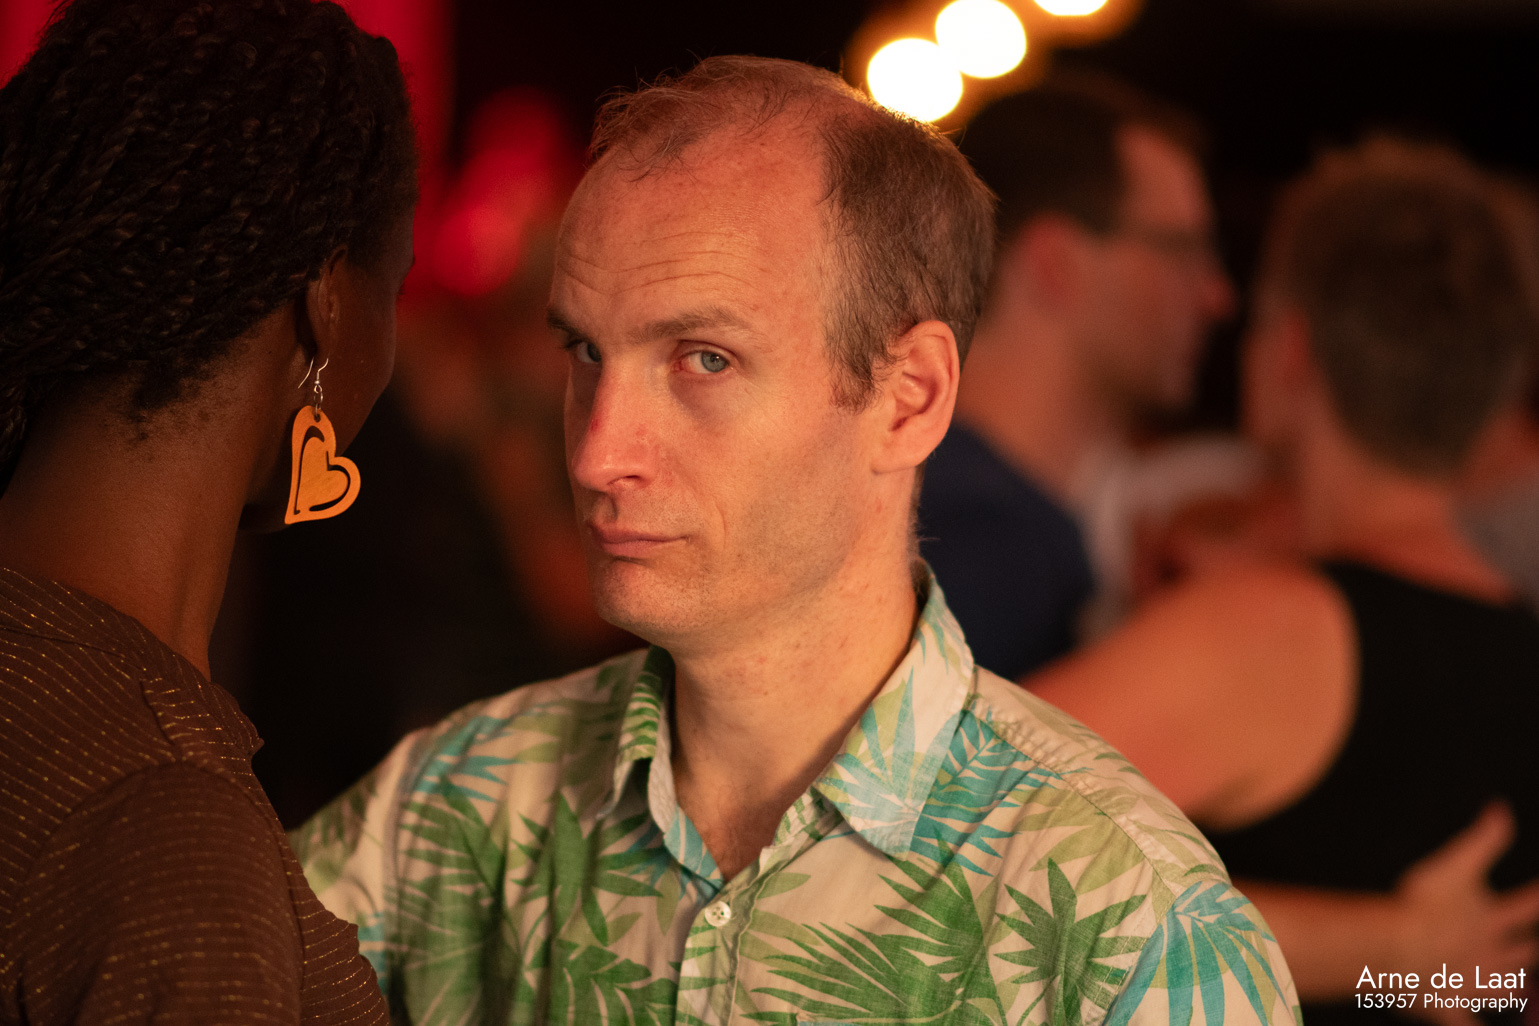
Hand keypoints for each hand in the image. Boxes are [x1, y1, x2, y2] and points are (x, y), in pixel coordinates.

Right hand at [1395, 803, 1538, 1025]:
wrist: (1398, 946)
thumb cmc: (1422, 903)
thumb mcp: (1454, 862)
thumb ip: (1484, 837)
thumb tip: (1503, 809)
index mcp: (1490, 920)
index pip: (1527, 907)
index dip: (1538, 899)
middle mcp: (1490, 954)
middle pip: (1523, 955)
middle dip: (1530, 948)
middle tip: (1534, 946)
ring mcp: (1471, 984)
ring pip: (1504, 990)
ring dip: (1513, 987)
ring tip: (1519, 987)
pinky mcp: (1448, 1006)